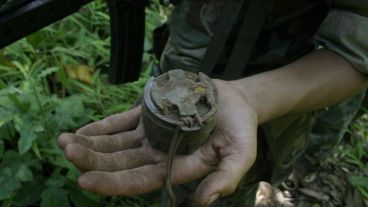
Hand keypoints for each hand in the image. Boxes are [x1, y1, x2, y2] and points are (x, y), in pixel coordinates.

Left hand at [58, 80, 258, 206]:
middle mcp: (159, 155)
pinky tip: (82, 131)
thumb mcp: (240, 155)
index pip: (140, 180)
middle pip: (121, 162)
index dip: (113, 182)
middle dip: (93, 159)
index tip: (84, 180)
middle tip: (68, 151)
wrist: (235, 102)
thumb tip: (203, 203)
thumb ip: (224, 178)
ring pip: (116, 143)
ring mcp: (150, 135)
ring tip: (64, 141)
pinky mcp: (148, 116)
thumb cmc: (240, 130)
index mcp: (176, 168)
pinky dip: (102, 127)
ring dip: (91, 144)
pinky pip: (121, 123)